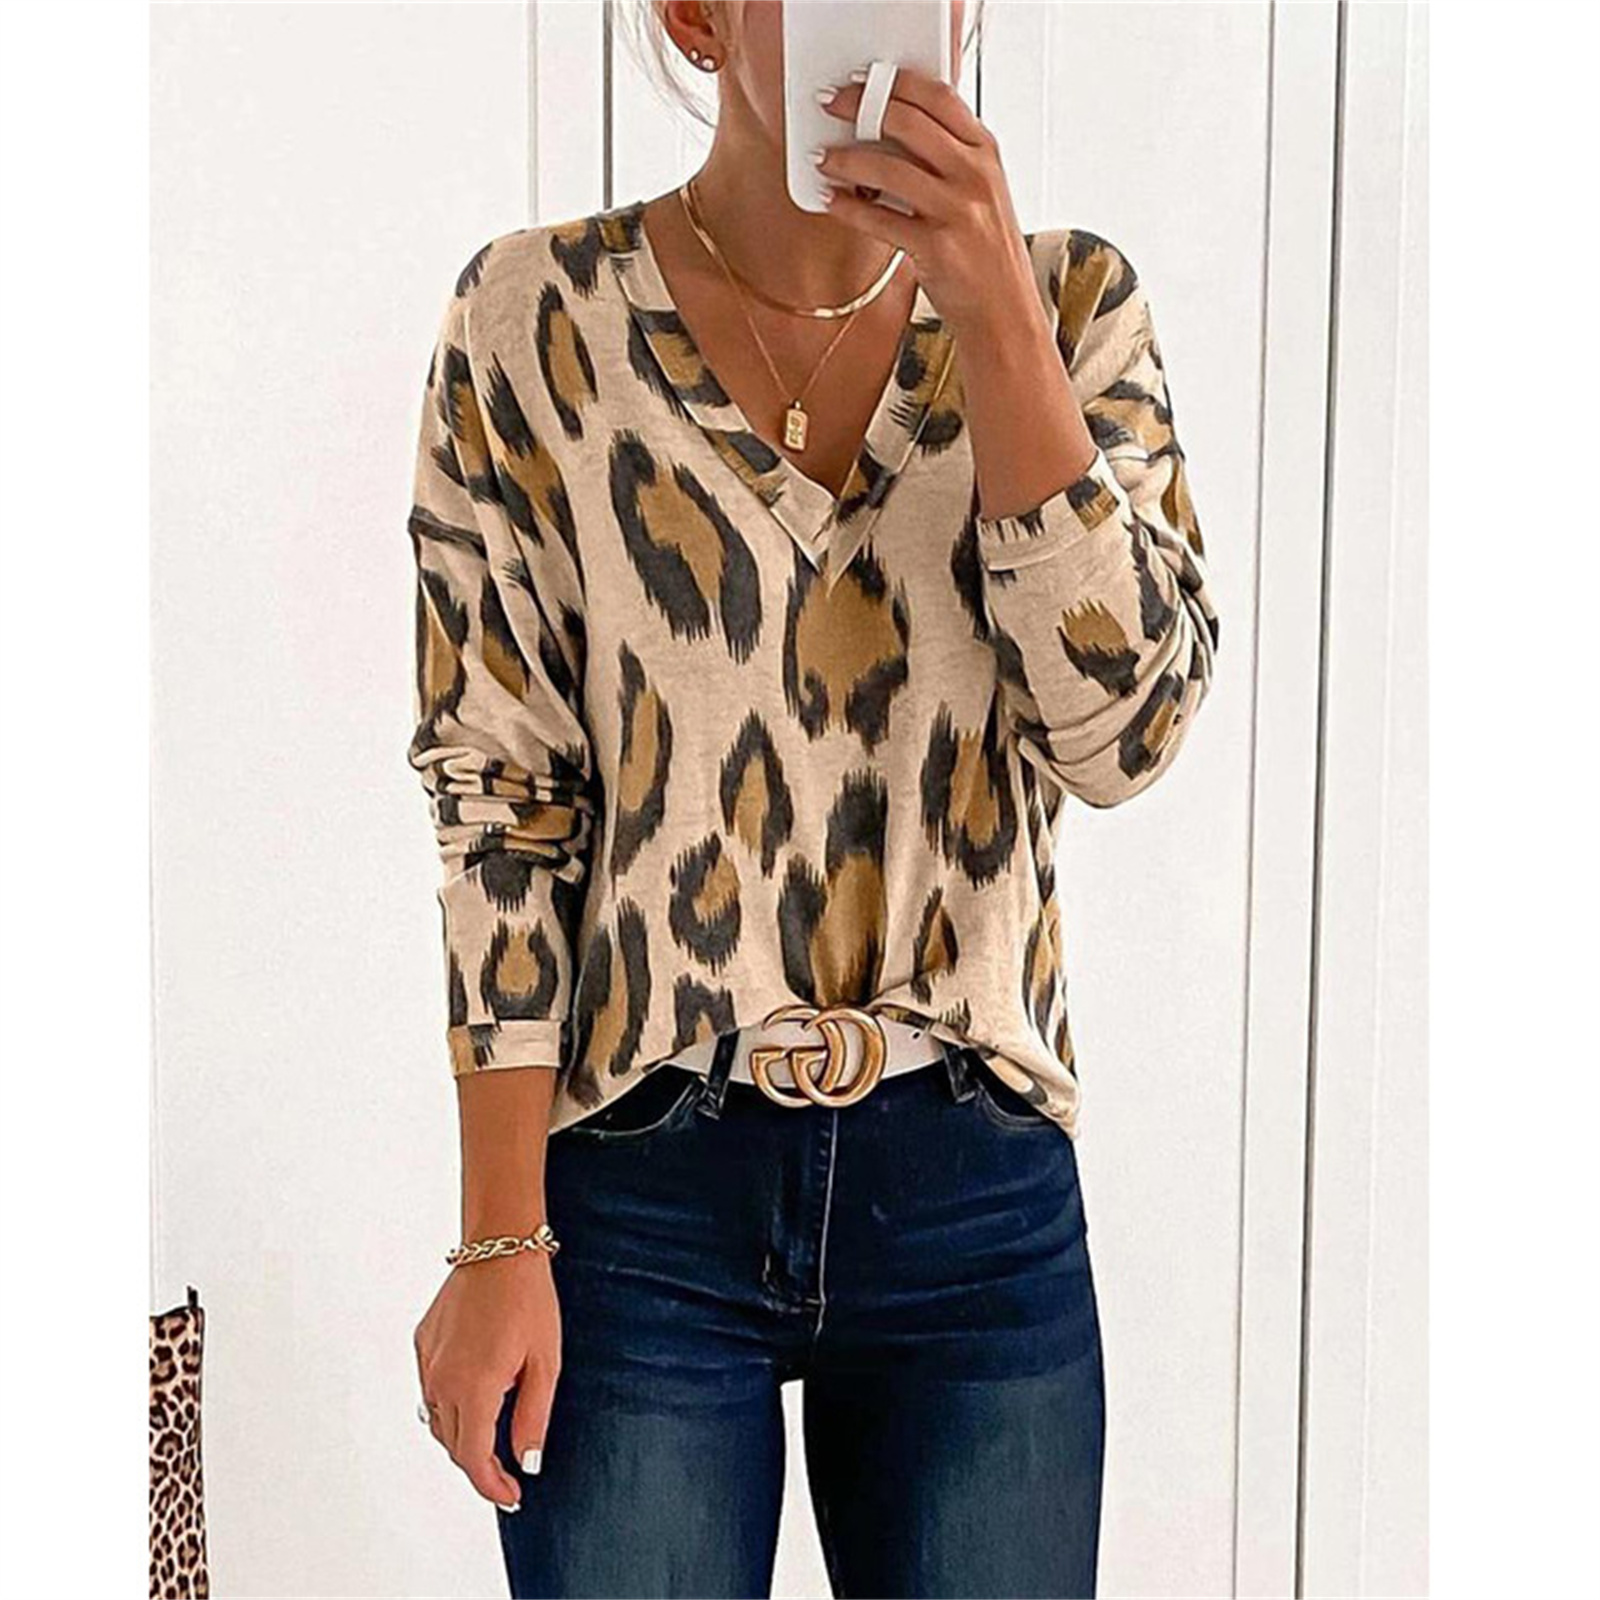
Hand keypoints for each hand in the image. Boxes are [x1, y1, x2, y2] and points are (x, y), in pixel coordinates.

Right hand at [413, 1251, 560, 1511]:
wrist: (500, 1247)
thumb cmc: (529, 1299)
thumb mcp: (545, 1362)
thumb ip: (533, 1418)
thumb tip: (526, 1463)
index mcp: (473, 1387)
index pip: (472, 1458)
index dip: (491, 1485)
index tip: (511, 1497)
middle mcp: (441, 1379)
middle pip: (453, 1443)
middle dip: (479, 1464)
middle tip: (508, 1471)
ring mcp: (427, 1361)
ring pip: (437, 1419)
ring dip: (461, 1435)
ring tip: (492, 1436)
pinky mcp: (422, 1343)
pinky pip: (430, 1388)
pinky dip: (449, 1403)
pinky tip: (476, 1392)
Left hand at [814, 66, 1044, 340]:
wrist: (1005, 312)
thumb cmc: (987, 254)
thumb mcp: (982, 193)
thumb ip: (949, 158)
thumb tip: (892, 131)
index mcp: (987, 153)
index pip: (938, 97)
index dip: (895, 82)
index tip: (863, 81)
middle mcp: (975, 175)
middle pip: (909, 122)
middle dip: (860, 107)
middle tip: (832, 107)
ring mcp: (957, 211)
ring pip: (888, 168)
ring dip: (846, 159)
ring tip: (823, 158)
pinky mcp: (935, 248)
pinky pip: (879, 219)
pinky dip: (848, 208)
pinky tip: (832, 201)